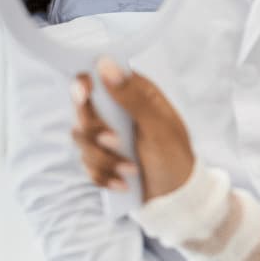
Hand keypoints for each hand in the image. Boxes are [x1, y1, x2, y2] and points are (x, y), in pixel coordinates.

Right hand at [70, 56, 195, 201]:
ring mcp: (107, 135)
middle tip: (115, 142)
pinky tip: (123, 184)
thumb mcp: (158, 127)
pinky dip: (103, 176)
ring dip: (104, 159)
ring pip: (81, 140)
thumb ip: (132, 97)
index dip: (85, 83)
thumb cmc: (175, 156)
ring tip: (131, 169)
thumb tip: (105, 64)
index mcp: (134, 94)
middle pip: (82, 111)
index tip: (85, 94)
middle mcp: (116, 111)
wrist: (178, 196)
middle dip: (95, 131)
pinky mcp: (101, 158)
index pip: (97, 77)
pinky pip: (86, 164)